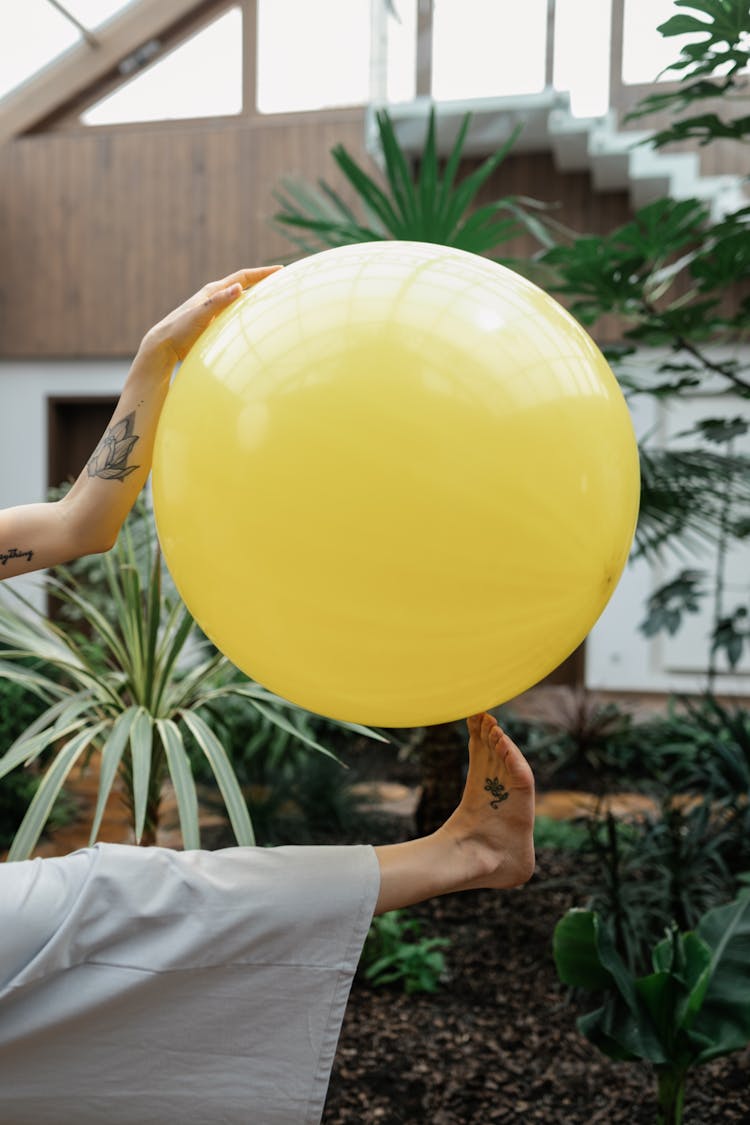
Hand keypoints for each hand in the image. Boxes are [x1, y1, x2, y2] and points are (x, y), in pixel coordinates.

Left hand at [140, 266, 281, 365]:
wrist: (163, 345)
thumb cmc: (179, 330)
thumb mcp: (200, 315)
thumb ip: (218, 302)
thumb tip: (239, 288)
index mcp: (213, 291)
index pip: (243, 277)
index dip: (262, 273)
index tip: (280, 270)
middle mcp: (215, 298)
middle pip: (243, 285)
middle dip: (262, 281)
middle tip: (281, 280)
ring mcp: (214, 311)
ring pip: (240, 300)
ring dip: (255, 296)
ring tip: (272, 298)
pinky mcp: (213, 323)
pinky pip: (235, 314)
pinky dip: (247, 312)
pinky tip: (254, 322)